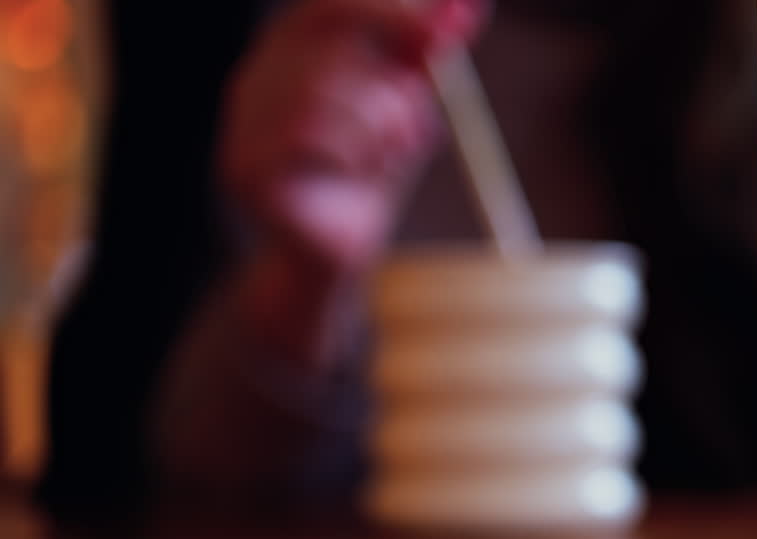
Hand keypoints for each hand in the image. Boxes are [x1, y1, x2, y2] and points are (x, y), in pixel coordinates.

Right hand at [221, 0, 486, 279]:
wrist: (340, 250)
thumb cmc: (370, 172)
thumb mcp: (407, 106)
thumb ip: (428, 56)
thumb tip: (469, 8)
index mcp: (286, 53)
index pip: (328, 7)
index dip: (388, 11)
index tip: (447, 29)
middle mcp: (253, 80)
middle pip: (334, 51)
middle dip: (393, 90)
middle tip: (416, 127)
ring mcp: (241, 124)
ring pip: (323, 95)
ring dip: (379, 127)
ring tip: (391, 155)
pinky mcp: (245, 168)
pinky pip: (308, 139)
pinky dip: (353, 155)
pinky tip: (361, 173)